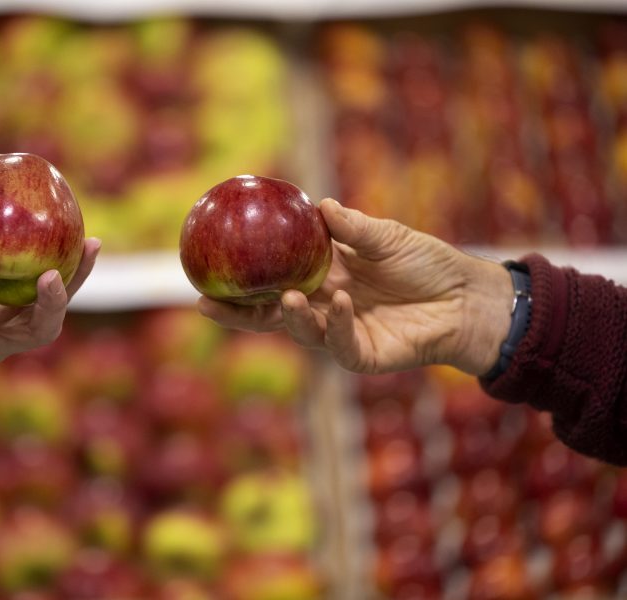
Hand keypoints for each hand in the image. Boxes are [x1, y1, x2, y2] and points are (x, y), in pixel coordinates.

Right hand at [198, 199, 511, 375]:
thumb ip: (351, 227)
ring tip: (291, 297)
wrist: (467, 296)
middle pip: (269, 315)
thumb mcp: (386, 236)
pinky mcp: (363, 356)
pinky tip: (340, 303)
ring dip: (291, 316)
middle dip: (237, 314)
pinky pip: (341, 343)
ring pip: (300, 332)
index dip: (240, 280)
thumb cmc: (427, 263)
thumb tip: (317, 203)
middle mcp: (322, 308)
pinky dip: (337, 324)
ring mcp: (340, 335)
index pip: (271, 281)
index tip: (206, 270)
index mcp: (322, 279)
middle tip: (207, 302)